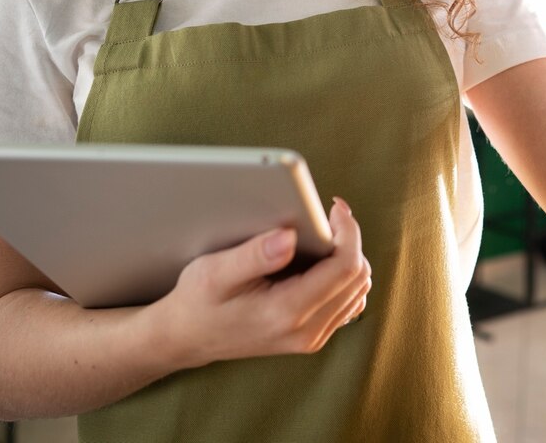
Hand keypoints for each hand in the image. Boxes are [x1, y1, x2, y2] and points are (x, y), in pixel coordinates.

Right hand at [147, 197, 371, 369]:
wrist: (187, 338)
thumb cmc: (198, 301)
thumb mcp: (215, 272)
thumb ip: (254, 254)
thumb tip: (290, 236)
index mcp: (286, 312)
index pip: (345, 267)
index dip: (348, 231)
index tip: (335, 207)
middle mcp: (306, 330)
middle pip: (358, 277)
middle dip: (350, 240)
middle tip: (329, 216)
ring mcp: (312, 337)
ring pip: (358, 289)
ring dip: (349, 256)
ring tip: (326, 235)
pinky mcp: (312, 336)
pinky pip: (348, 302)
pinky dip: (344, 276)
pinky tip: (322, 260)